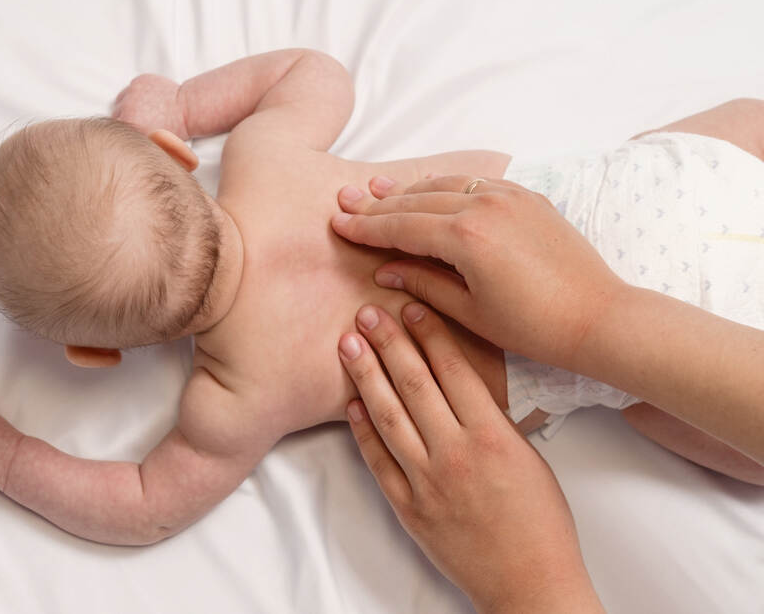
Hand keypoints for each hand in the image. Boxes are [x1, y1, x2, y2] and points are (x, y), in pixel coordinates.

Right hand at [112, 73, 188, 137]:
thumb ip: (138, 142)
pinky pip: (132, 87)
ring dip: (127, 104)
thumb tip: (129, 150)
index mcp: (130, 124)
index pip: (116, 128)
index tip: (130, 132)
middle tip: (137, 121)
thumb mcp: (154, 143)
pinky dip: (137, 93)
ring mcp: (133, 92)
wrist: (188, 109)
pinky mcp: (140, 81)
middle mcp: (128, 107)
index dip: (123, 131)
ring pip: (121, 99)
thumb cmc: (175, 130)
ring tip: (140, 110)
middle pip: (116, 113)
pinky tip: (147, 99)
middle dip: (124, 117)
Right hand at [332, 175, 628, 370]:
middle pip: (416, 199)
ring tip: (378, 191)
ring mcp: (509, 196)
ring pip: (444, 183)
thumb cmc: (534, 326)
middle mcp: (485, 206)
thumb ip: (423, 283)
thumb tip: (385, 269)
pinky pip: (475, 182)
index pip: (402, 225)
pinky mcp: (528, 197)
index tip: (338, 223)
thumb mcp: (470, 311)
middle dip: (378, 203)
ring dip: (409, 189)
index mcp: (466, 237)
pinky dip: (446, 184)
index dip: (366, 226)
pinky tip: (430, 190)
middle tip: (346, 201)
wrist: (599, 317)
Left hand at [339, 303, 601, 612]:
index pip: (452, 370)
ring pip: (388, 415)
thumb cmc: (541, 523)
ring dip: (365, 375)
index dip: (428, 333)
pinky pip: (378, 461)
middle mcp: (455, 453)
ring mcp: (426, 481)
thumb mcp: (528, 458)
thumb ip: (493, 421)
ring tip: (348, 344)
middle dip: (388, 342)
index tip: (410, 308)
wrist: (529, 582)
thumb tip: (462, 385)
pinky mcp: (408, 507)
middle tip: (367, 312)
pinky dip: (362, 430)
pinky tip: (351, 403)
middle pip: (413, 383)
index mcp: (492, 436)